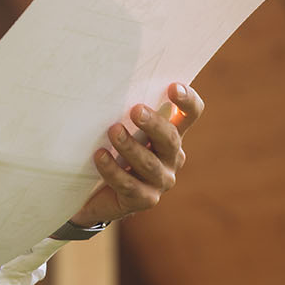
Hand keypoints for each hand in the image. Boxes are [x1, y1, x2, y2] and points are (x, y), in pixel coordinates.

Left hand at [67, 82, 201, 228]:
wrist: (94, 193)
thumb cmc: (111, 151)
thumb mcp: (121, 128)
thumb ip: (126, 112)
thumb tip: (113, 85)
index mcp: (171, 135)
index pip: (190, 115)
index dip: (187, 101)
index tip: (173, 88)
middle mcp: (171, 158)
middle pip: (170, 138)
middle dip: (153, 124)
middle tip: (135, 110)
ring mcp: (161, 181)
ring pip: (150, 163)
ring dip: (130, 146)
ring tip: (113, 131)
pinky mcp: (144, 200)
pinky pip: (129, 185)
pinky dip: (113, 170)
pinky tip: (100, 157)